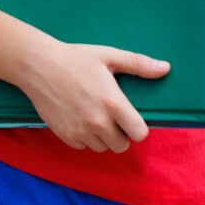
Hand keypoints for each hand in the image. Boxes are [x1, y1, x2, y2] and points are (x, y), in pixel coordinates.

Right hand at [18, 41, 169, 152]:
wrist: (38, 65)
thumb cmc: (75, 58)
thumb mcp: (108, 56)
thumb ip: (138, 64)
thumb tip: (165, 68)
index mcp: (114, 104)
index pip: (139, 134)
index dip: (136, 126)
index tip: (129, 116)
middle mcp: (99, 122)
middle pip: (122, 145)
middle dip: (119, 133)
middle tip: (110, 114)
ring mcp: (81, 131)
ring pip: (102, 147)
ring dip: (102, 136)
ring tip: (93, 114)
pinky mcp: (66, 136)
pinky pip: (83, 146)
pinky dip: (84, 137)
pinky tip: (78, 117)